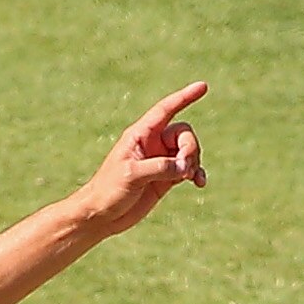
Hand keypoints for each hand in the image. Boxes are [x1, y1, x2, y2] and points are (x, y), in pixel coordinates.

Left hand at [74, 82, 208, 237]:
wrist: (99, 217)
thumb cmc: (108, 192)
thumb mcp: (133, 175)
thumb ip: (161, 167)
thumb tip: (186, 167)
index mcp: (139, 135)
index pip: (165, 110)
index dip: (184, 97)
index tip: (203, 86)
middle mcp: (152, 144)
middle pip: (183, 134)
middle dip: (189, 148)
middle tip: (184, 169)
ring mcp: (160, 161)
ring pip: (189, 151)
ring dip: (194, 163)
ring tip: (188, 178)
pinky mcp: (165, 178)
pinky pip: (188, 169)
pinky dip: (196, 173)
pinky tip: (199, 183)